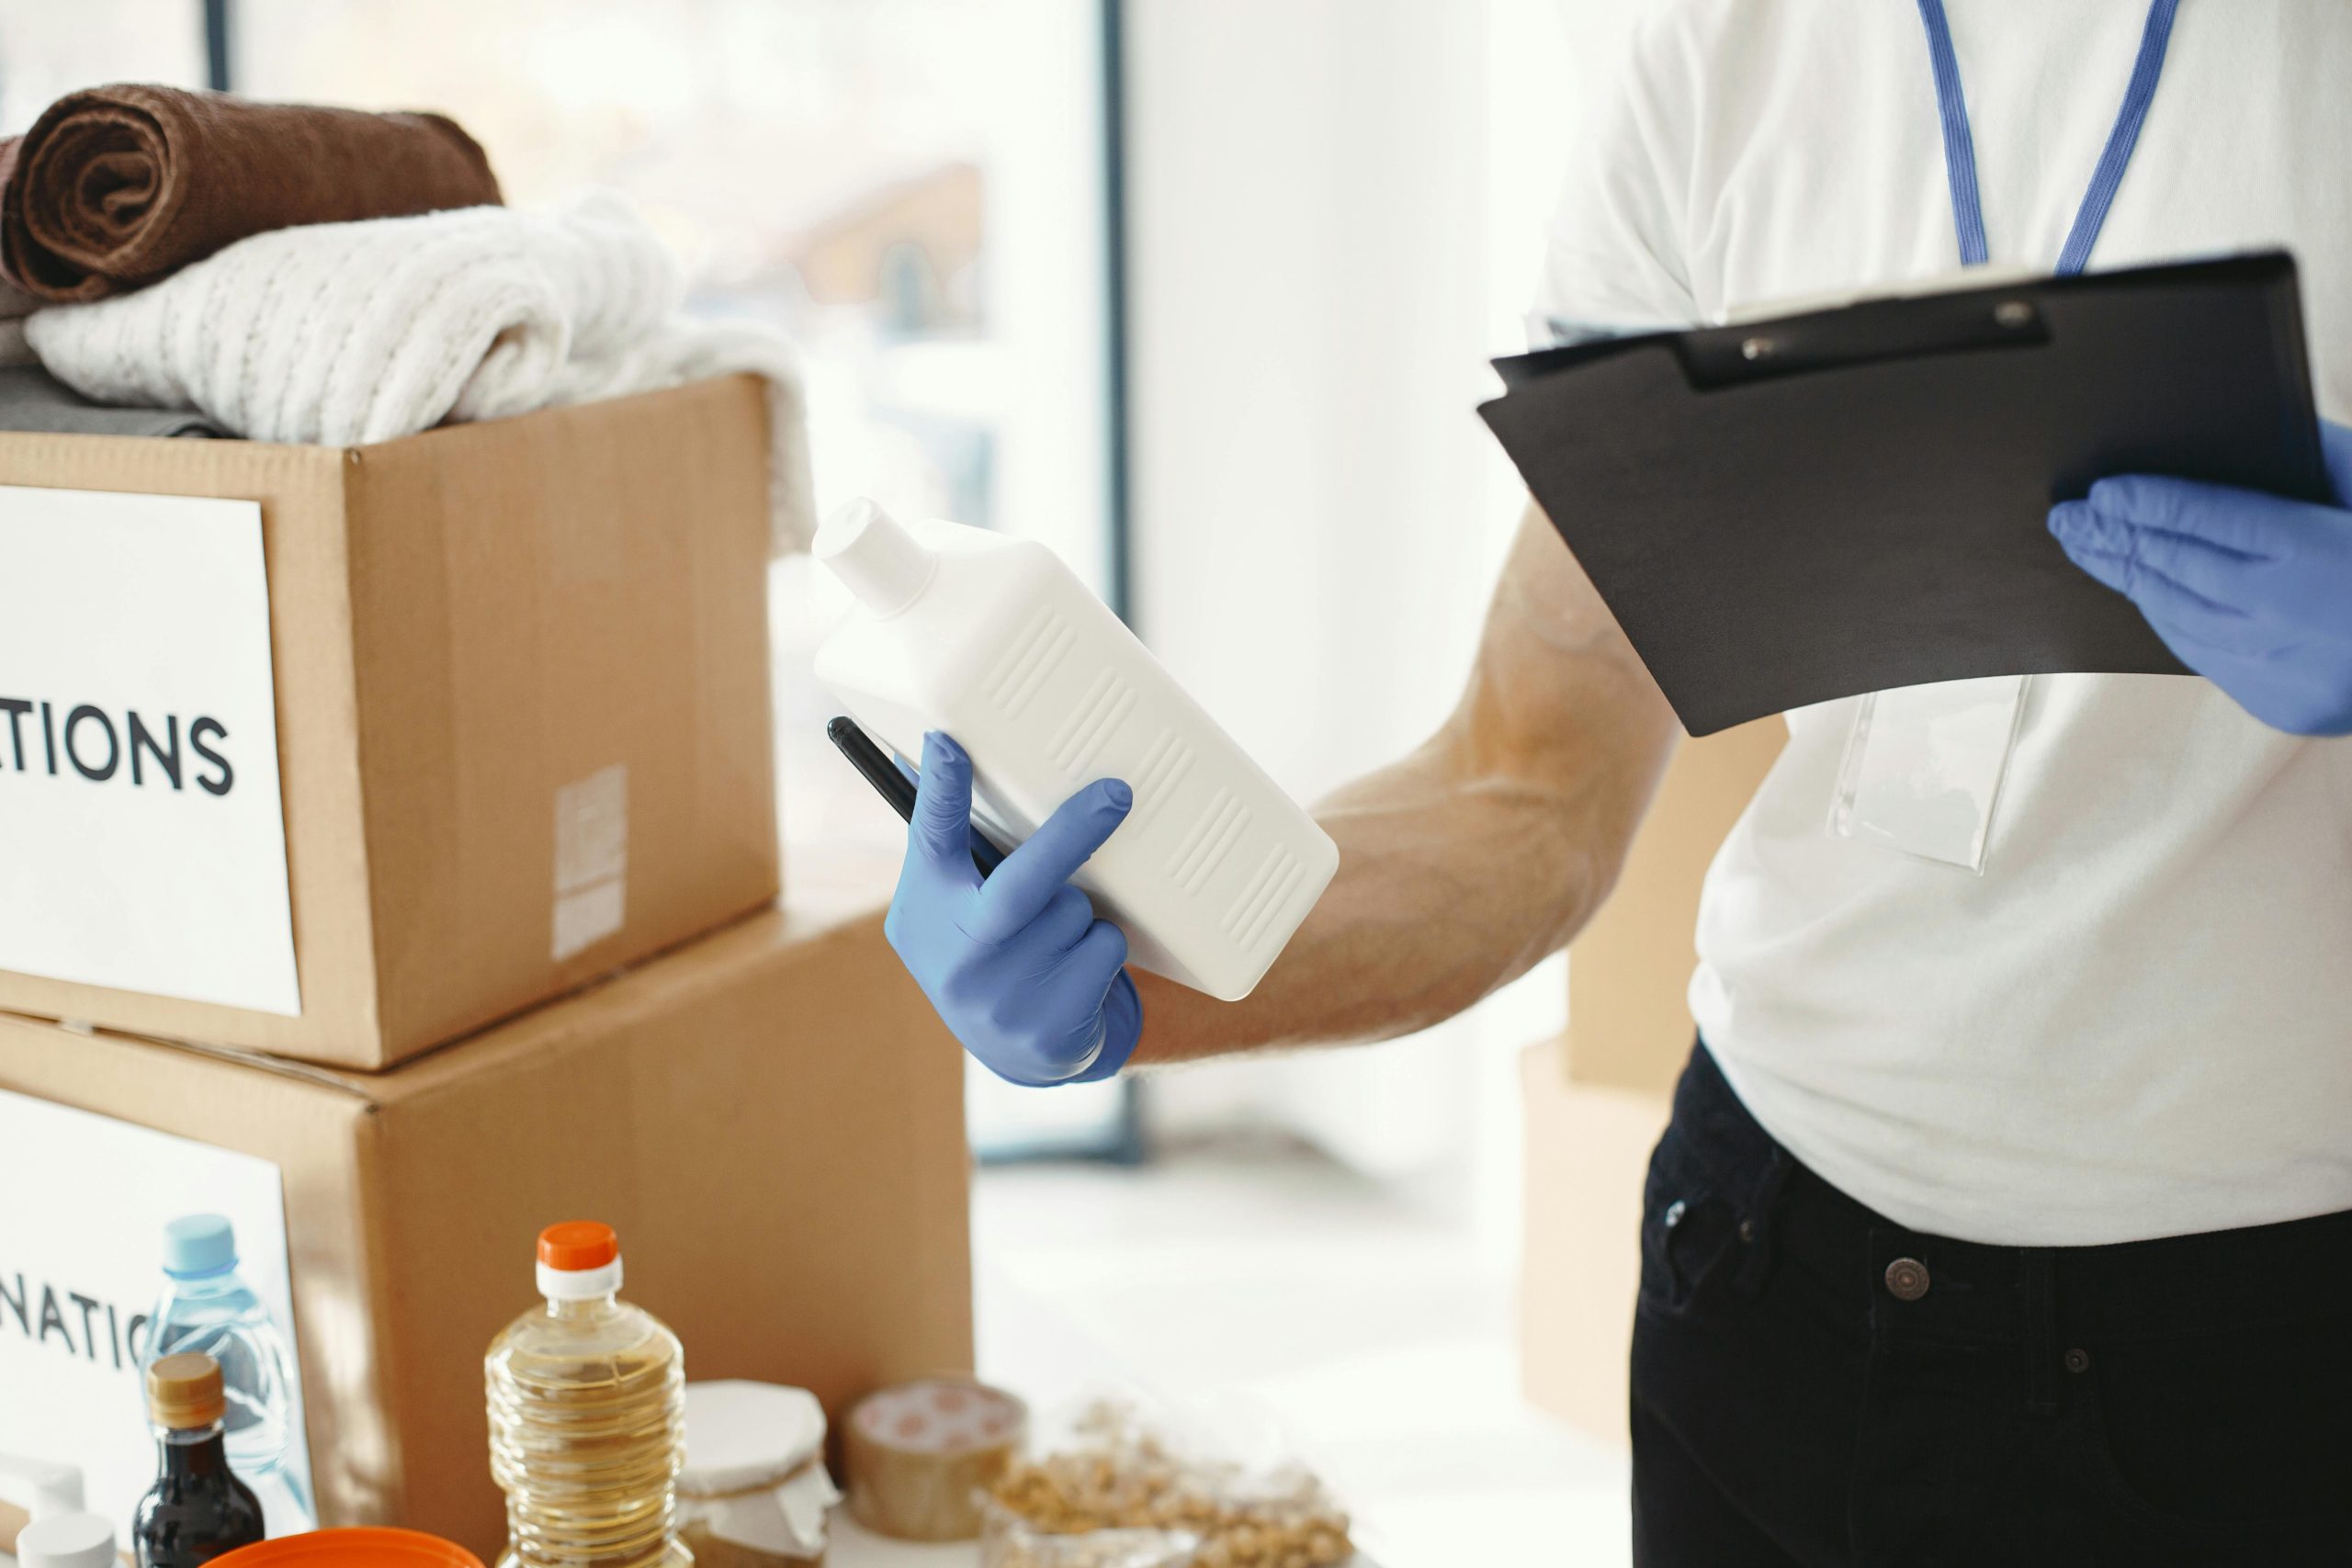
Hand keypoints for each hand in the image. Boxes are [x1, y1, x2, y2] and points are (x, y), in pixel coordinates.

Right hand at [884, 732, 1140, 1085]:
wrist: (1016, 1052)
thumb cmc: (987, 948)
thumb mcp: (953, 903)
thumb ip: (953, 846)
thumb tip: (934, 748)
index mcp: (926, 908)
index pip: (930, 838)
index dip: (940, 790)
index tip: (948, 742)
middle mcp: (955, 955)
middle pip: (1022, 883)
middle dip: (1073, 833)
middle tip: (1117, 794)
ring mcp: (1000, 998)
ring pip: (1074, 911)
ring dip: (1079, 910)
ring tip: (1054, 937)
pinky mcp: (1047, 1027)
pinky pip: (1103, 948)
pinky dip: (1102, 947)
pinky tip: (1074, 972)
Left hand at [2050, 420, 2351, 735]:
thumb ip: (2320, 460)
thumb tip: (2244, 439)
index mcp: (2318, 555)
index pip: (2208, 519)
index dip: (2149, 503)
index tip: (2104, 491)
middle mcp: (2289, 615)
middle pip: (2176, 569)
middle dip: (2116, 539)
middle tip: (2068, 517)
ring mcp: (2282, 667)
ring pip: (2177, 616)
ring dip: (2129, 580)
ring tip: (2091, 548)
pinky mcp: (2281, 704)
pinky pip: (2202, 654)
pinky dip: (2166, 618)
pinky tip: (2143, 591)